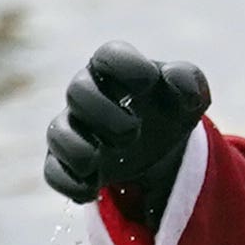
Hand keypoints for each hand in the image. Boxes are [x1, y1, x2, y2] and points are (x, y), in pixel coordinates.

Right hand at [41, 45, 210, 210]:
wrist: (161, 148)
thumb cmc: (169, 110)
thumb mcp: (190, 96)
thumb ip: (189, 80)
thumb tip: (175, 79)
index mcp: (116, 71)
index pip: (109, 55)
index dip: (128, 66)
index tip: (149, 84)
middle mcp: (87, 95)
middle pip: (78, 90)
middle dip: (106, 114)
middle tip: (134, 133)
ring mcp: (73, 129)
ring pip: (58, 133)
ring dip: (80, 150)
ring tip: (102, 163)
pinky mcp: (66, 163)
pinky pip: (54, 173)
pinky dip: (72, 184)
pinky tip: (92, 190)